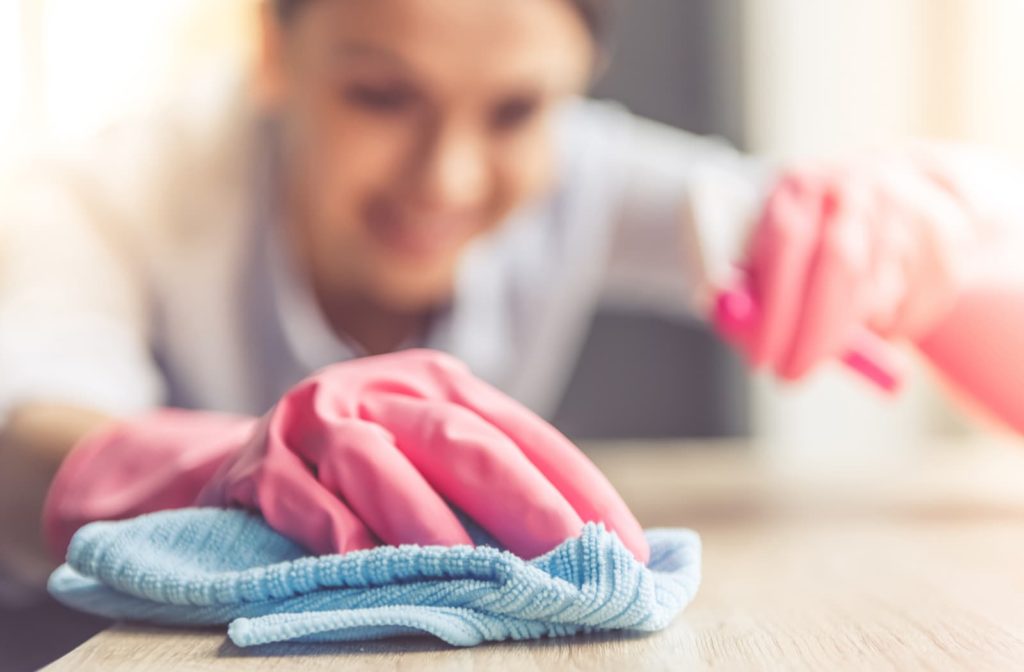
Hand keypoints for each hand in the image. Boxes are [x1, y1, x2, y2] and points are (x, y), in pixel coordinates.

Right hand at [44, 350, 648, 562]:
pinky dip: (330, 528)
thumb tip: (592, 550)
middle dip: (524, 503)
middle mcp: (383, 389)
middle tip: (574, 560)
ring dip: (426, 520)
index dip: (579, 489)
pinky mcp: (258, 462)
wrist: (240, 459)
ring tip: (473, 573)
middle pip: (461, 441)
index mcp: (440, 385)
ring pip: (376, 461)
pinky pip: (296, 494)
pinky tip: (360, 561)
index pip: (522, 434)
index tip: (627, 548)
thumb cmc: (360, 467)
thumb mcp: (425, 453)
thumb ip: (489, 488)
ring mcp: (316, 419)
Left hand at [726, 145, 999, 380]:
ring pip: (878, 293)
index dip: (775, 306)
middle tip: (793, 375)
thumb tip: (739, 330)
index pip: (788, 241)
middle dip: (815, 332)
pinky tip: (873, 308)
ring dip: (850, 328)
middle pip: (841, 264)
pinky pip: (913, 304)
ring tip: (832, 326)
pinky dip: (887, 325)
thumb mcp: (767, 253)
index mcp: (800, 185)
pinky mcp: (943, 237)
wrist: (890, 190)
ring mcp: (903, 208)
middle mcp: (854, 188)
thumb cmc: (807, 239)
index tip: (763, 358)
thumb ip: (748, 291)